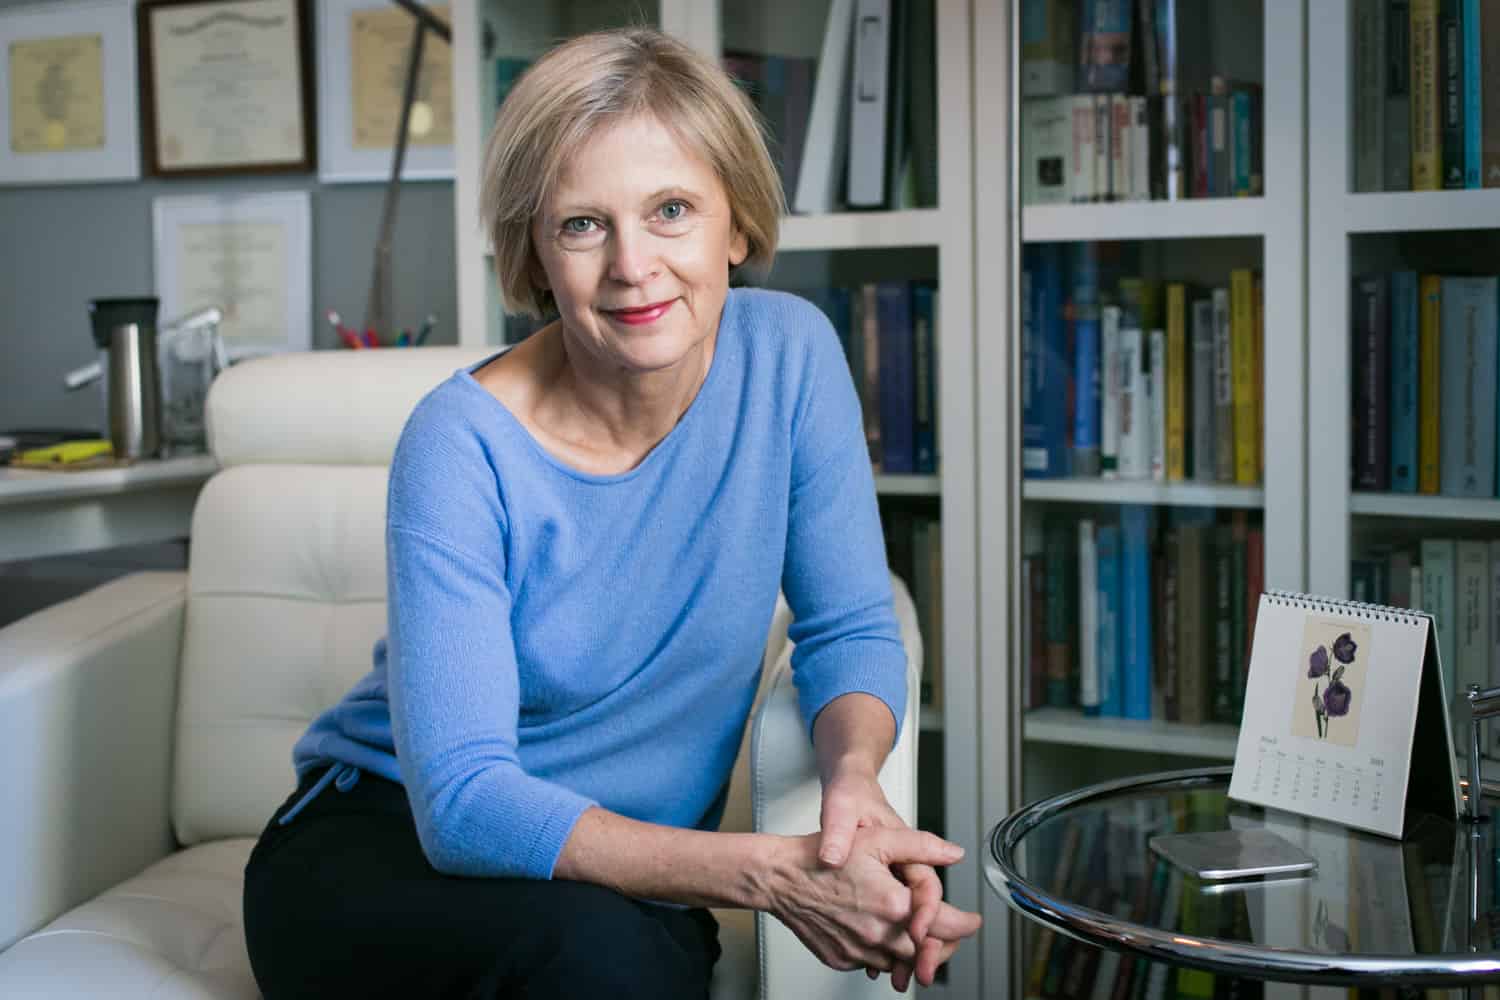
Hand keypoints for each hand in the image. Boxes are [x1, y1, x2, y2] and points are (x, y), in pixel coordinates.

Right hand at [765, 826, 977, 979]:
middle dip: (944, 943)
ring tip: (916, 934)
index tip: (973, 921)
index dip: (966, 924)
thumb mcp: (877, 840)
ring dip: (914, 952)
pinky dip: (882, 953)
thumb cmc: (823, 858)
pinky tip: (878, 933)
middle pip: (928, 953)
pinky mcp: (842, 959)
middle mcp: (880, 934)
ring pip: (902, 964)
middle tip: (950, 931)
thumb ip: (921, 845)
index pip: (946, 925)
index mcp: (894, 905)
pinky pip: (873, 963)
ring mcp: (860, 951)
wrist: (782, 878)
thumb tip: (953, 853)